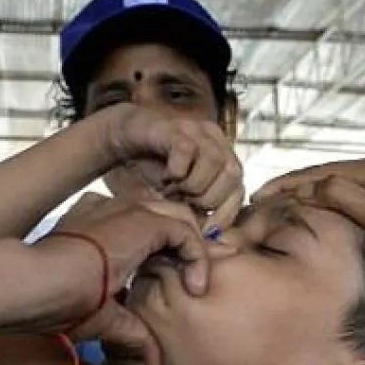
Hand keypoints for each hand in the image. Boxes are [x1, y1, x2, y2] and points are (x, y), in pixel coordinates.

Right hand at [34, 193, 218, 364]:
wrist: (36, 284)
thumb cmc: (54, 301)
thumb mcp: (101, 319)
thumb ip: (131, 332)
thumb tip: (152, 363)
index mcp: (97, 227)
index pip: (144, 230)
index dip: (167, 256)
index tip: (182, 286)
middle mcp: (112, 211)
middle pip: (167, 218)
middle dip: (188, 249)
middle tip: (199, 281)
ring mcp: (127, 210)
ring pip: (180, 220)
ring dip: (195, 251)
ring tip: (199, 284)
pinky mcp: (142, 220)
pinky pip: (186, 230)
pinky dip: (197, 257)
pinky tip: (195, 287)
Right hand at [87, 104, 243, 228]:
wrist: (125, 138)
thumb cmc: (152, 169)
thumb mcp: (177, 196)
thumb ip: (195, 210)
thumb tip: (212, 236)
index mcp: (223, 157)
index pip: (239, 188)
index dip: (227, 213)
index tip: (207, 230)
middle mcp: (216, 141)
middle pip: (233, 174)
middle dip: (208, 199)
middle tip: (184, 204)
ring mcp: (197, 131)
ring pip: (214, 161)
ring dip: (192, 185)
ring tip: (172, 191)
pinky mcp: (176, 128)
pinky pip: (187, 151)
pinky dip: (176, 172)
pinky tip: (165, 177)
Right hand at [252, 155, 364, 278]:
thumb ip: (340, 195)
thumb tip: (305, 187)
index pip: (318, 171)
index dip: (286, 183)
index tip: (258, 194)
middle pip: (323, 176)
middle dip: (290, 187)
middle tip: (259, 200)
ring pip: (331, 188)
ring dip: (303, 196)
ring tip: (277, 205)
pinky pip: (343, 199)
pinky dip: (320, 204)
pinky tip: (309, 212)